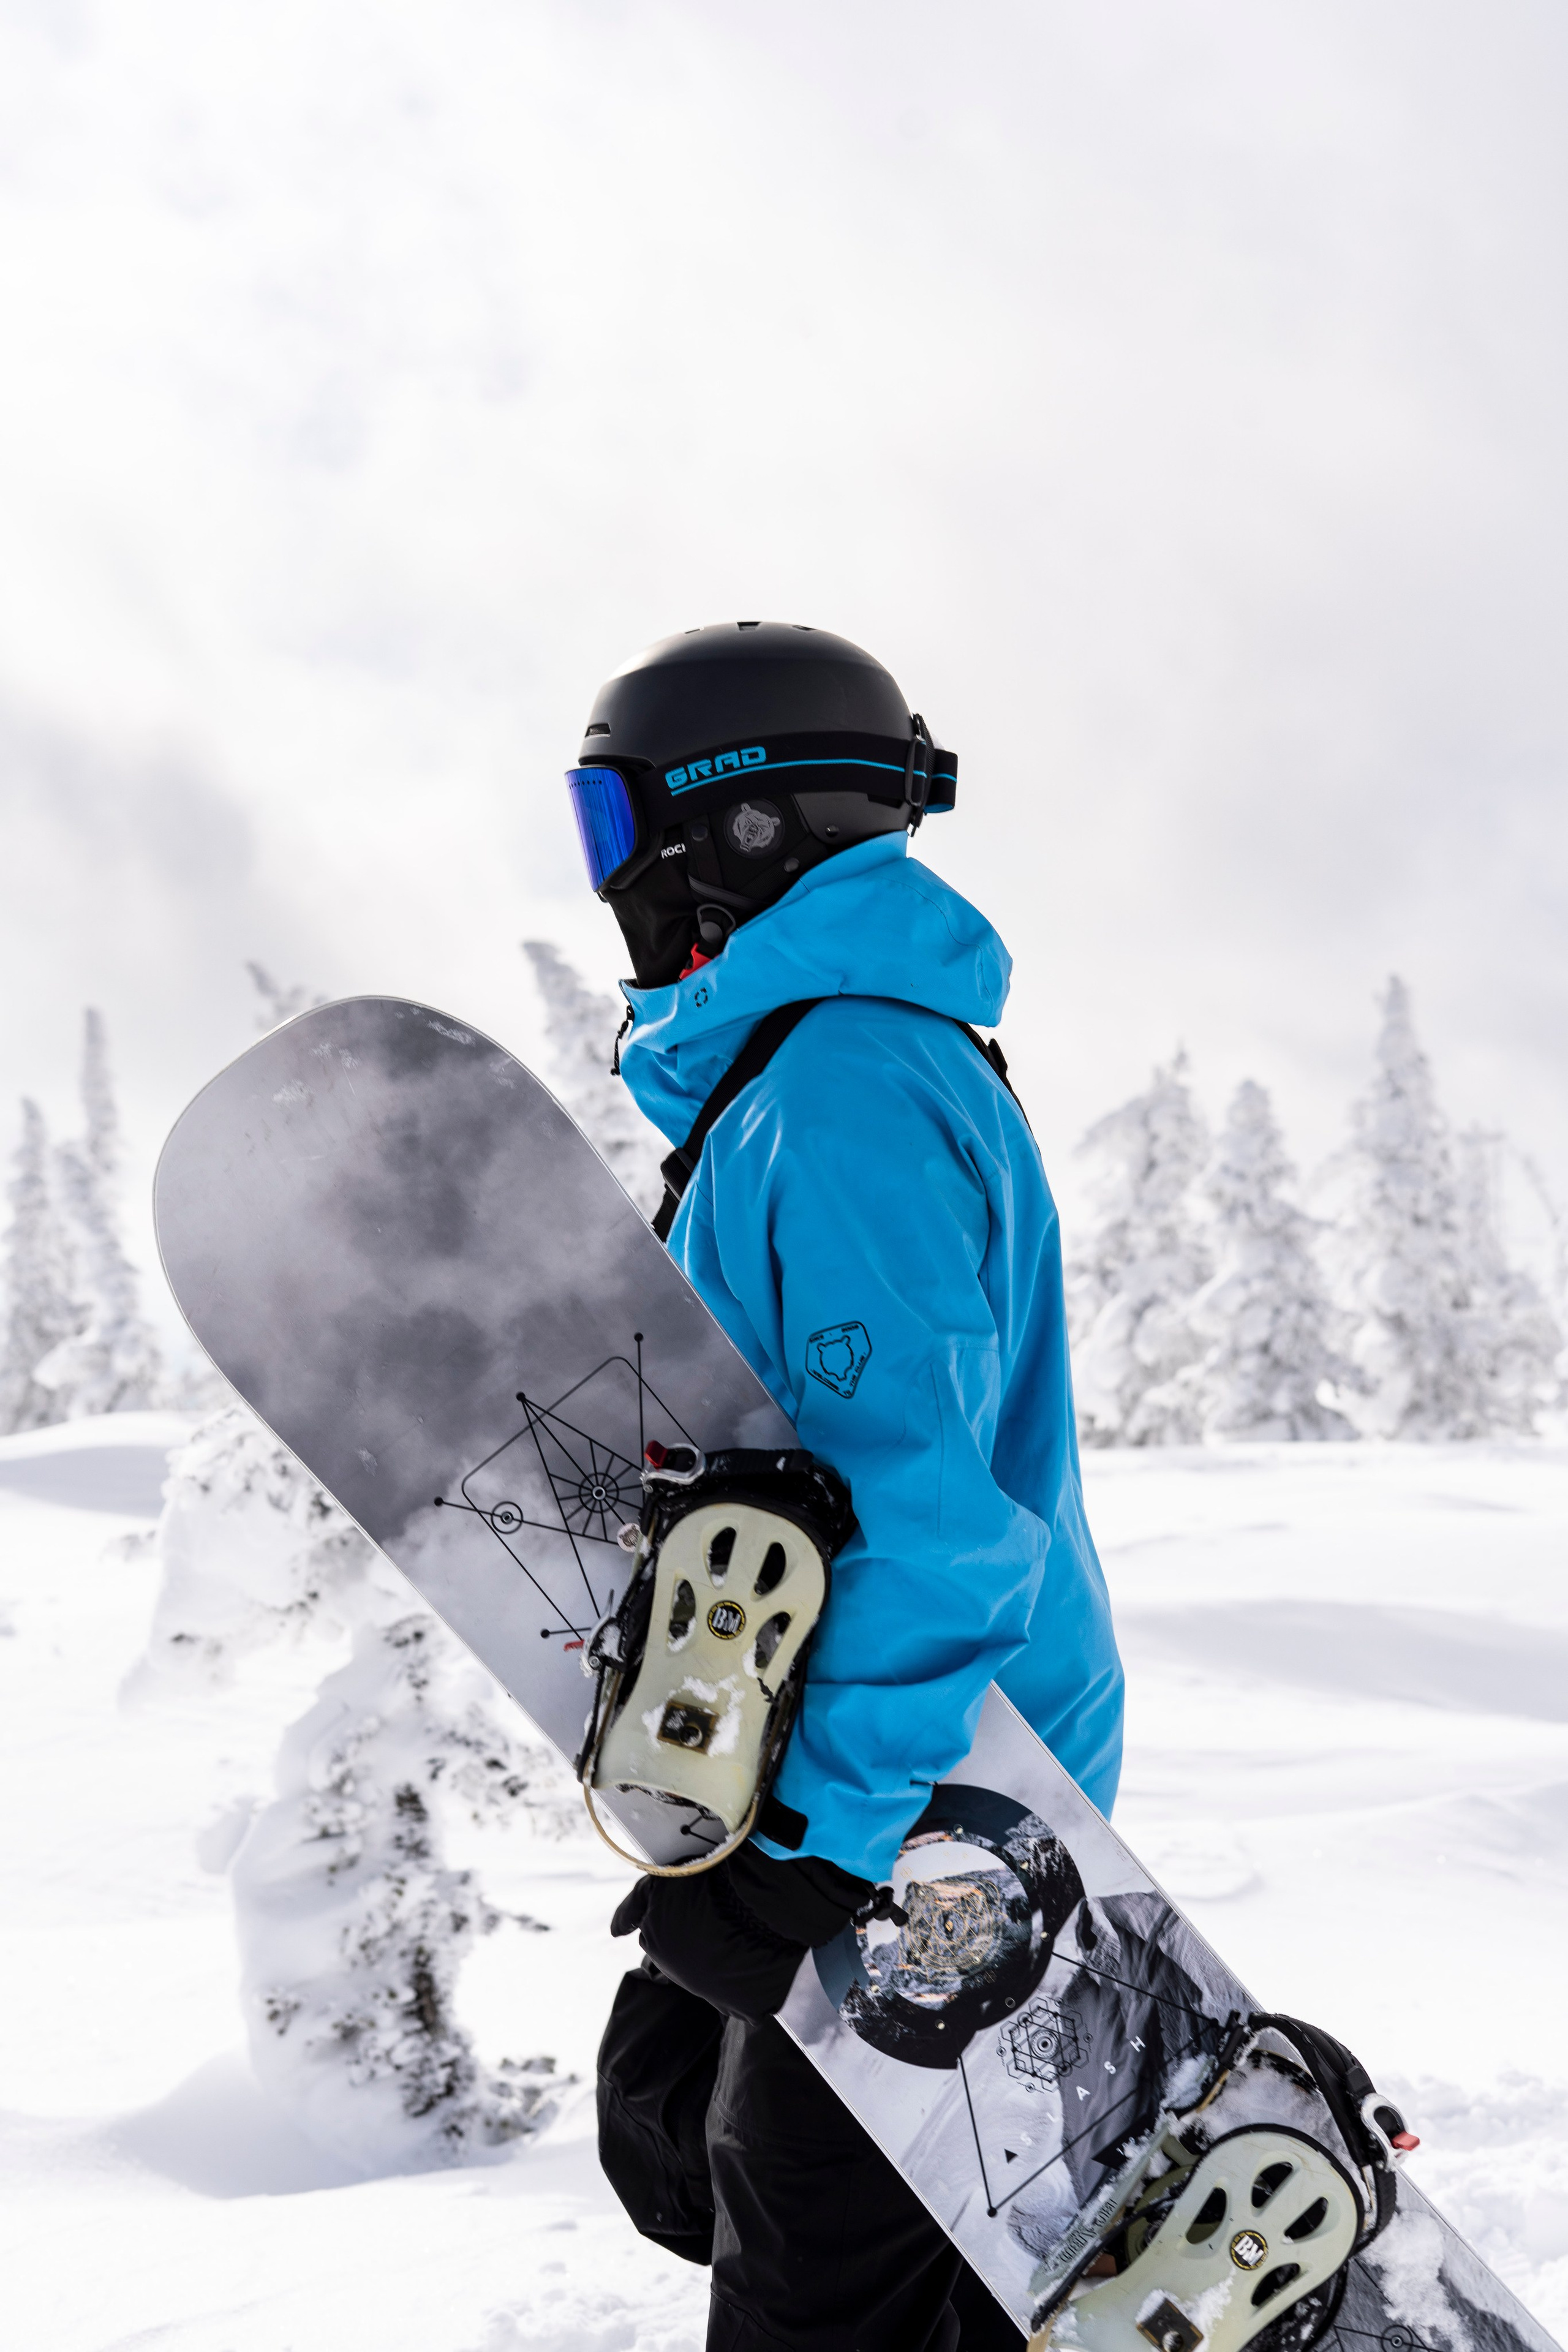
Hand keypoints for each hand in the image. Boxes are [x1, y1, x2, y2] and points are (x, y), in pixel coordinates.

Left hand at [610, 1846, 871, 2022]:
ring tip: (745, 1932)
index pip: (664, 1938)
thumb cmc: (711, 1879)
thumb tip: (614, 1933)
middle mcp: (681, 1978)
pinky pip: (750, 1998)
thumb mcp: (660, 1883)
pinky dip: (754, 1981)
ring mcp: (716, 1996)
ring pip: (719, 1980)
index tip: (701, 1904)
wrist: (760, 1892)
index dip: (684, 1918)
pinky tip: (761, 1956)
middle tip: (724, 1918)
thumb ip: (632, 1908)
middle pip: (690, 1961)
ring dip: (727, 1962)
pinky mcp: (750, 2007)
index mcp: (656, 1945)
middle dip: (703, 1942)